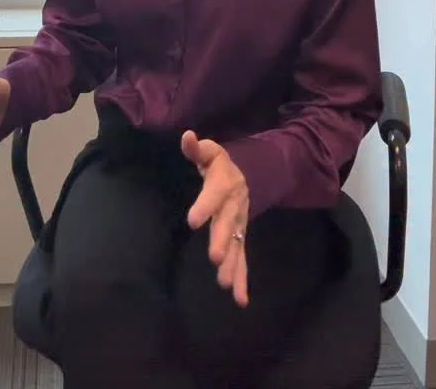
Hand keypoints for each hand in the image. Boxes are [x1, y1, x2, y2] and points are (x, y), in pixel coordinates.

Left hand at [181, 130, 249, 306]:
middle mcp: (234, 207)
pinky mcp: (240, 239)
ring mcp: (239, 225)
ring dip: (232, 265)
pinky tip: (240, 300)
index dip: (204, 206)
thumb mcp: (210, 152)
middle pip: (228, 224)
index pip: (214, 195)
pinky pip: (243, 259)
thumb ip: (196, 148)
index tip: (193, 221)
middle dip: (222, 240)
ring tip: (225, 284)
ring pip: (237, 246)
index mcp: (223, 185)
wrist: (249, 176)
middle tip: (215, 258)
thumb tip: (186, 135)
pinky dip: (242, 279)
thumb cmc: (220, 164)